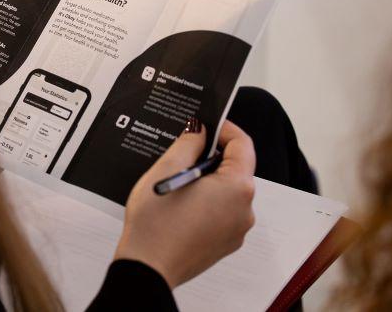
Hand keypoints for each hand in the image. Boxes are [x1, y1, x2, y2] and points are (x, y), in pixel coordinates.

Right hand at [114, 119, 255, 287]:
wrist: (147, 268)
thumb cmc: (156, 224)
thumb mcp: (167, 168)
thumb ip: (189, 141)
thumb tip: (199, 129)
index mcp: (237, 187)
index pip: (242, 144)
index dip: (223, 129)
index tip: (205, 124)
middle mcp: (244, 209)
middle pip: (235, 168)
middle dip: (210, 156)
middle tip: (182, 154)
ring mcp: (237, 229)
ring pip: (227, 191)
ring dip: (206, 181)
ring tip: (176, 183)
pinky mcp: (225, 242)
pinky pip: (221, 212)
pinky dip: (206, 202)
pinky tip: (180, 204)